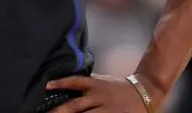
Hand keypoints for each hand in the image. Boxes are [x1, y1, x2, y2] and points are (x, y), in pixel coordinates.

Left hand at [46, 74, 162, 112]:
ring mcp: (105, 110)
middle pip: (74, 105)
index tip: (47, 85)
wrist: (144, 93)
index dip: (60, 83)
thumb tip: (71, 83)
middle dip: (59, 111)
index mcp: (95, 84)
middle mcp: (98, 97)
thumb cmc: (120, 87)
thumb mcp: (103, 81)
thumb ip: (89, 83)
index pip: (75, 81)